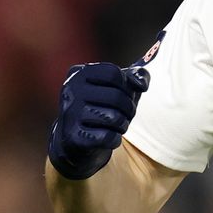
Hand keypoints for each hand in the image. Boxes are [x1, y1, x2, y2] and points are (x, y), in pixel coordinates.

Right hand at [48, 62, 149, 179]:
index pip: (114, 73)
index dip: (127, 86)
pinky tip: (108, 137)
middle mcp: (71, 91)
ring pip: (114, 118)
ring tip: (117, 125)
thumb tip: (142, 85)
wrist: (77, 140)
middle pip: (117, 97)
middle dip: (129, 108)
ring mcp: (70, 114)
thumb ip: (137, 75)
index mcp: (80, 73)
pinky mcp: (73, 137)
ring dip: (123, 124)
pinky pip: (108, 137)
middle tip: (126, 115)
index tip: (124, 95)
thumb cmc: (103, 106)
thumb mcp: (121, 86)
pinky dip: (115, 139)